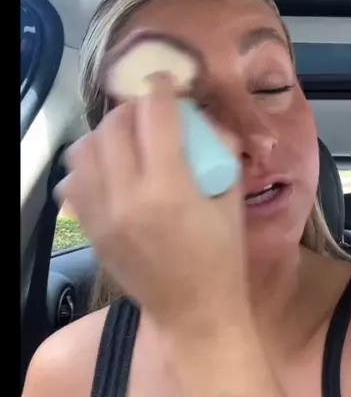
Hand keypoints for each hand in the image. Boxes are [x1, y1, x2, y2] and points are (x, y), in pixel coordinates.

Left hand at [58, 76, 249, 332]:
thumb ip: (219, 153)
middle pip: (114, 128)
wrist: (194, 313)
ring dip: (103, 135)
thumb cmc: (222, 259)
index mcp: (170, 189)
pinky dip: (86, 166)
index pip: (155, 118)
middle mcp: (128, 198)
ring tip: (122, 138)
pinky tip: (106, 169)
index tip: (163, 83)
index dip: (160, 90)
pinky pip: (73, 183)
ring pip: (85, 151)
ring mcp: (102, 216)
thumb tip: (207, 118)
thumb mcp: (230, 201)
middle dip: (130, 110)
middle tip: (146, 112)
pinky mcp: (91, 231)